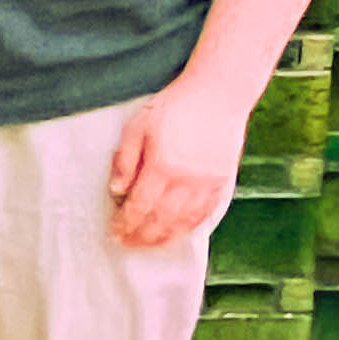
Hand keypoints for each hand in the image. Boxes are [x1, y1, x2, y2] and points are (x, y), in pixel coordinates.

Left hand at [109, 81, 244, 251]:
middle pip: (161, 219)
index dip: (126, 223)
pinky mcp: (223, 181)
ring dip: (165, 237)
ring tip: (149, 245)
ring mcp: (208, 182)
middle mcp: (186, 180)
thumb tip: (116, 191)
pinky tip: (179, 232)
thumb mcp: (138, 126)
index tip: (115, 233)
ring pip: (184, 221)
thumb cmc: (174, 106)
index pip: (140, 206)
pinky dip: (190, 227)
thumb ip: (125, 160)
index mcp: (162, 166)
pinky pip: (205, 212)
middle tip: (127, 245)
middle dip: (142, 236)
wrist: (218, 94)